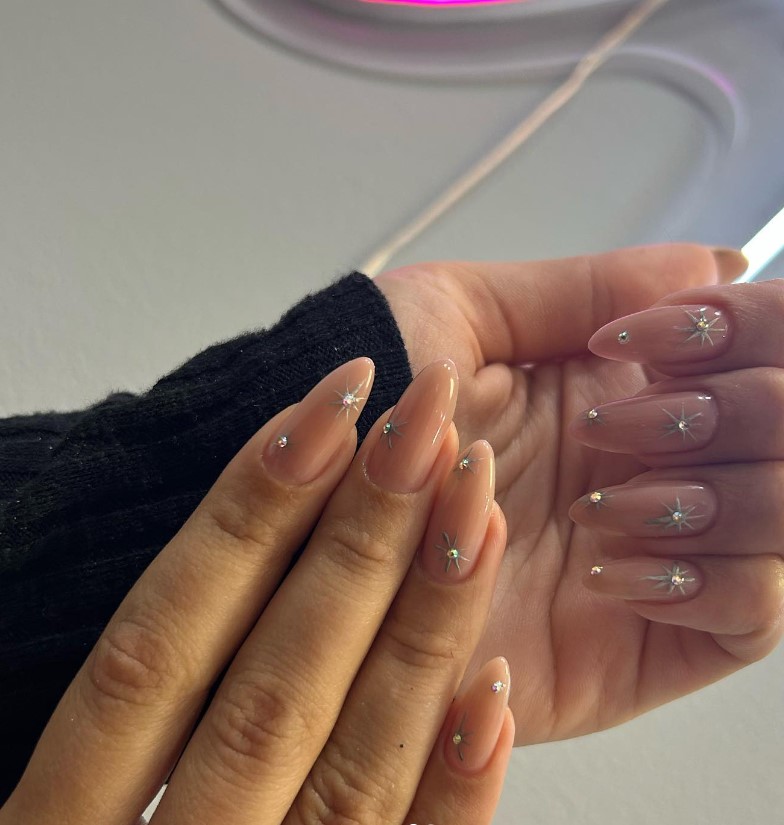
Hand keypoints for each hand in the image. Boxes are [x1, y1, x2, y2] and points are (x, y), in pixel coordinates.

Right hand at [1, 358, 513, 824]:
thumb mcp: (55, 794)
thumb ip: (128, 692)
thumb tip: (235, 531)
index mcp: (58, 824)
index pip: (156, 641)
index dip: (242, 513)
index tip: (323, 406)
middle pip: (270, 680)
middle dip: (356, 537)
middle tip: (425, 416)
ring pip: (351, 758)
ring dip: (421, 626)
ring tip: (476, 504)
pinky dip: (452, 792)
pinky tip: (494, 691)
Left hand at [377, 244, 783, 743]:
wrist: (309, 512)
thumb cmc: (372, 405)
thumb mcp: (466, 316)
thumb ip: (588, 287)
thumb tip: (717, 259)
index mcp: (626, 383)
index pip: (764, 353)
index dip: (751, 334)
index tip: (663, 341)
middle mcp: (653, 464)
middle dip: (735, 415)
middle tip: (621, 425)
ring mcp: (656, 553)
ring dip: (721, 498)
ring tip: (599, 503)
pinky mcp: (638, 644)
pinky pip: (750, 618)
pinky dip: (714, 579)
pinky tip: (613, 564)